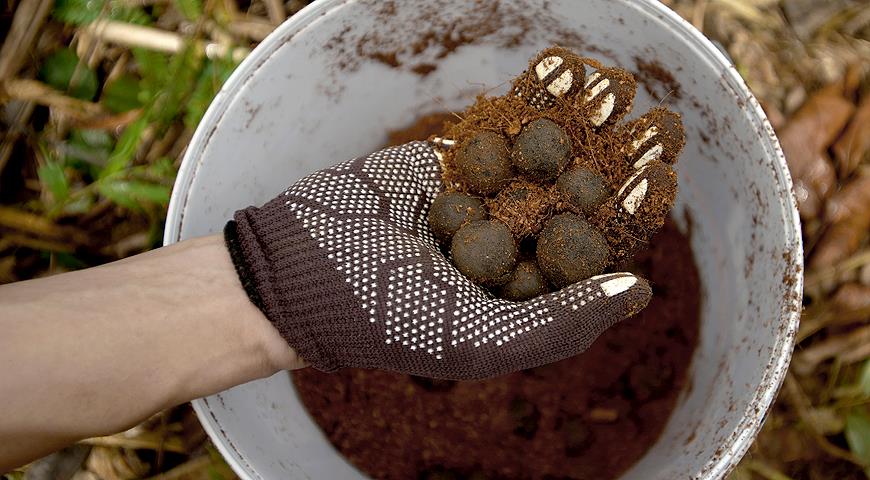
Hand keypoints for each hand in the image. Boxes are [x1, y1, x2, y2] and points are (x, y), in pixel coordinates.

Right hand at [226, 47, 683, 380]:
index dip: (628, 213)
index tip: (661, 176)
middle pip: (577, 194)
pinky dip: (532, 97)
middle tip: (661, 122)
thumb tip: (641, 291)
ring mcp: (483, 198)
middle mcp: (512, 243)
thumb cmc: (389, 319)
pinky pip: (499, 125)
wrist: (300, 271)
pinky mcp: (452, 161)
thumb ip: (560, 323)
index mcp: (527, 292)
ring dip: (585, 118)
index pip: (590, 248)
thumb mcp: (480, 341)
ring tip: (621, 83)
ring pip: (544, 153)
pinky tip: (567, 68)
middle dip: (619, 157)